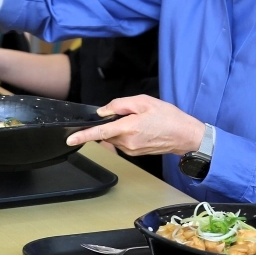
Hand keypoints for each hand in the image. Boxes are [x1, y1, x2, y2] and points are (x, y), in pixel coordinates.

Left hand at [65, 95, 204, 157]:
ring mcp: (131, 150)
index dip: (82, 136)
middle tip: (129, 113)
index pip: (99, 133)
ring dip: (118, 128)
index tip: (70, 139)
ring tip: (140, 120)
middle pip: (106, 133)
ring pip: (114, 137)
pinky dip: (124, 133)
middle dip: (109, 123)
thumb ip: (120, 105)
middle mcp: (127, 142)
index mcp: (128, 128)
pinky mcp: (135, 153)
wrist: (185, 136)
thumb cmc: (168, 117)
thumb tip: (104, 111)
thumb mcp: (144, 102)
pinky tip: (140, 127)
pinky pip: (122, 142)